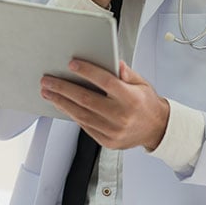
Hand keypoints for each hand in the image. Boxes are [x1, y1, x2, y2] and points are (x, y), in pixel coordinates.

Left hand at [40, 60, 168, 150]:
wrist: (157, 129)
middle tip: (48, 80)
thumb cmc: (146, 103)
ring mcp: (113, 131)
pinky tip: (62, 105)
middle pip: (86, 99)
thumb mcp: (141, 83)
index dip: (87, 72)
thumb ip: (126, 73)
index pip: (105, 82)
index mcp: (131, 99)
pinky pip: (85, 126)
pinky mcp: (107, 141)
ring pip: (81, 115)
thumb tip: (114, 62)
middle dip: (63, 88)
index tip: (71, 64)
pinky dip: (72, 114)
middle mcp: (121, 116)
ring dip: (61, 102)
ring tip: (48, 92)